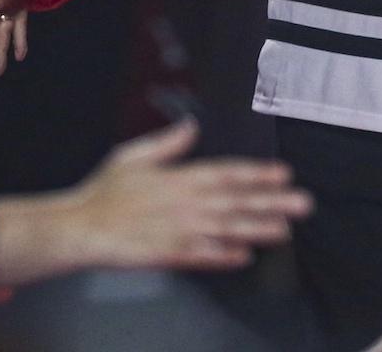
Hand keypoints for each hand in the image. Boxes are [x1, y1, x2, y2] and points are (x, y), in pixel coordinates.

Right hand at [0, 119, 314, 280]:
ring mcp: (177, 230)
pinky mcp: (166, 255)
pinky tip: (244, 257)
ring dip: (257, 229)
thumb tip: (191, 125)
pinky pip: (200, 257)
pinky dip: (222, 256)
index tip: (284, 173)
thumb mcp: (135, 155)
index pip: (226, 173)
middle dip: (271, 202)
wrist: (78, 227)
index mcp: (179, 178)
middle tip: (302, 203)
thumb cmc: (105, 192)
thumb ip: (168, 142)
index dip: (257, 173)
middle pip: (235, 201)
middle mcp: (184, 202)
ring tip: (285, 230)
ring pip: (225, 229)